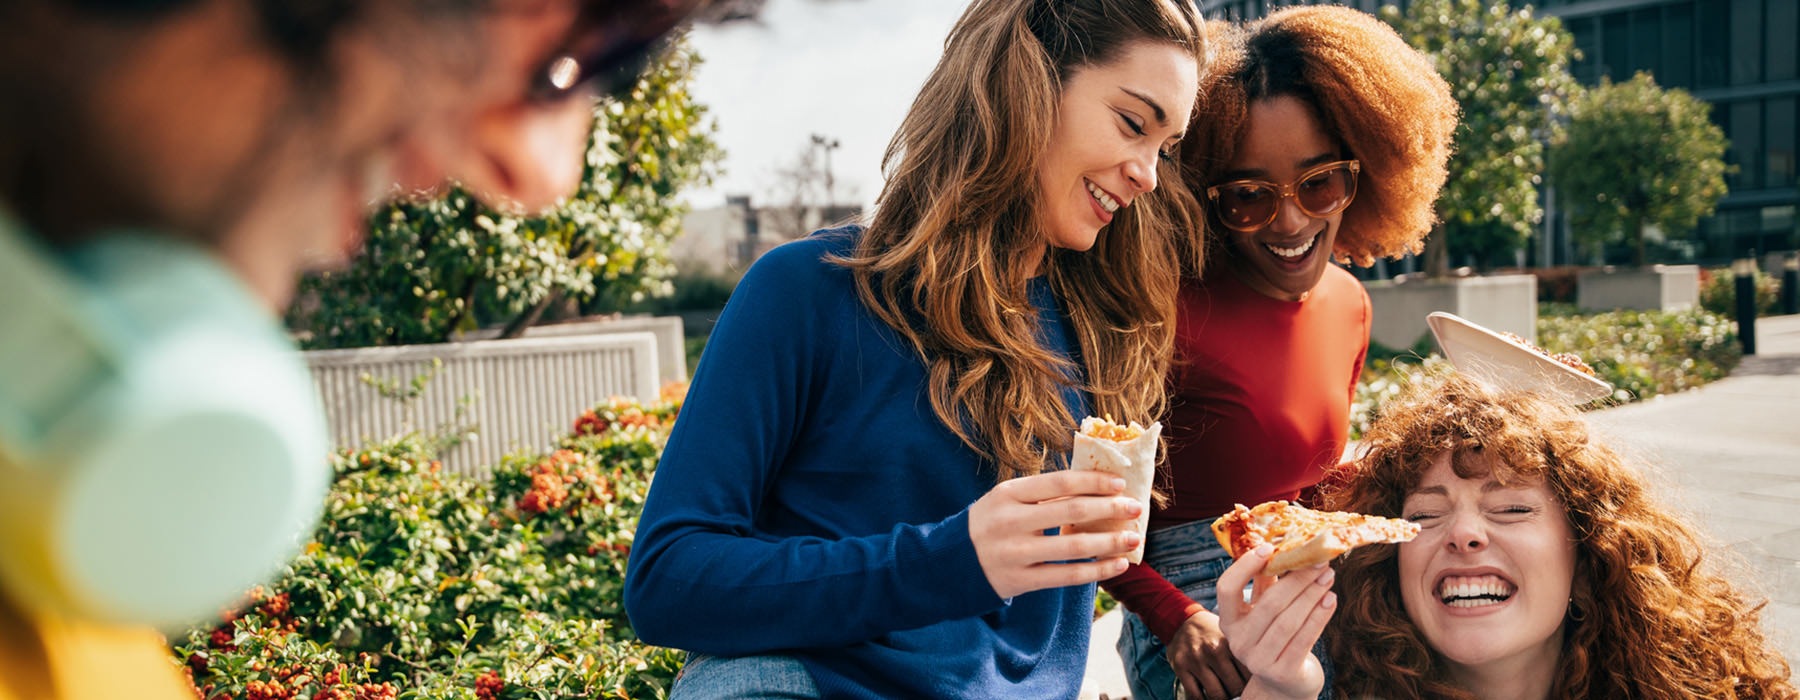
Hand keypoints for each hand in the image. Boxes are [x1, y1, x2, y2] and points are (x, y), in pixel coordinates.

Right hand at [969, 470, 1143, 598]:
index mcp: (1008, 494)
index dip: (1094, 481)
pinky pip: (1067, 575)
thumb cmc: (986, 525)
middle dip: (1110, 508)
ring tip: (1133, 539)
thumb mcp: (1003, 500)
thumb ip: (1040, 495)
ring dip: (1110, 542)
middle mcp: (1011, 521)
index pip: (1059, 482)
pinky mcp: (1020, 581)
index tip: (1120, 484)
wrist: (947, 564)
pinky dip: (1096, 570)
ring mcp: (1015, 553)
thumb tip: (1093, 489)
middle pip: (1071, 511)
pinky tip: (1117, 565)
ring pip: (1074, 546)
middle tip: (1137, 509)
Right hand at [1168, 609, 1247, 699]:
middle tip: (1238, 693)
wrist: (1183, 620)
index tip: (1252, 686)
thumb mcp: (1231, 635)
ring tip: (1225, 695)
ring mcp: (1196, 660)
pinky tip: (1209, 697)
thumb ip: (1244, 654)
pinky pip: (1195, 696)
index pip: (1249, 674)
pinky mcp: (1181, 668)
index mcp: (1230, 642)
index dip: (1252, 685)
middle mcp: (1213, 650)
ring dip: (1223, 699)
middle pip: (1235, 687)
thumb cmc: (1213, 632)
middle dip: (1238, 694)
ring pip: (1216, 695)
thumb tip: (1259, 678)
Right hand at [1215, 544, 1334, 699]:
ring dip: (1311, 595)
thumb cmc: (1275, 636)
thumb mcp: (1263, 609)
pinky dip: (1319, 617)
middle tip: (1318, 561)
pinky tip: (1330, 599)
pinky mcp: (1283, 671)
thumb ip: (1265, 582)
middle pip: (1268, 603)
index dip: (1245, 566)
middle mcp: (1239, 641)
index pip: (1226, 589)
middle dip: (1296, 579)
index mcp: (1229, 621)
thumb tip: (1278, 546)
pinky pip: (1304, 639)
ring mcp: (1259, 659)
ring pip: (1288, 620)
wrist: (1283, 683)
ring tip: (1328, 576)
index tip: (1268, 548)